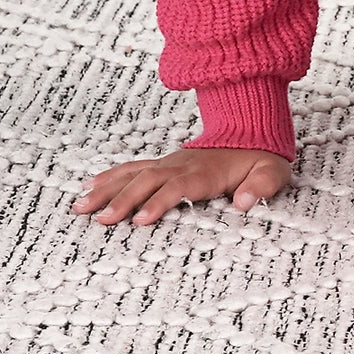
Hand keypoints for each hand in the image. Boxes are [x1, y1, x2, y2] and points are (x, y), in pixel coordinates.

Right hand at [71, 147, 293, 227]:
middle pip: (148, 180)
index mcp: (207, 171)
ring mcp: (170, 162)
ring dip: (107, 190)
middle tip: (102, 221)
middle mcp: (183, 165)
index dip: (160, 201)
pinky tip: (88, 186)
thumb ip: (262, 186)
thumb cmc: (261, 160)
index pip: (179, 186)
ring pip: (134, 174)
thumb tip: (244, 202)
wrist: (252, 132)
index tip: (141, 220)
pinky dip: (110, 176)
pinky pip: (133, 167)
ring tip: (80, 207)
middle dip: (124, 200)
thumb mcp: (273, 172)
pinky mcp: (164, 163)